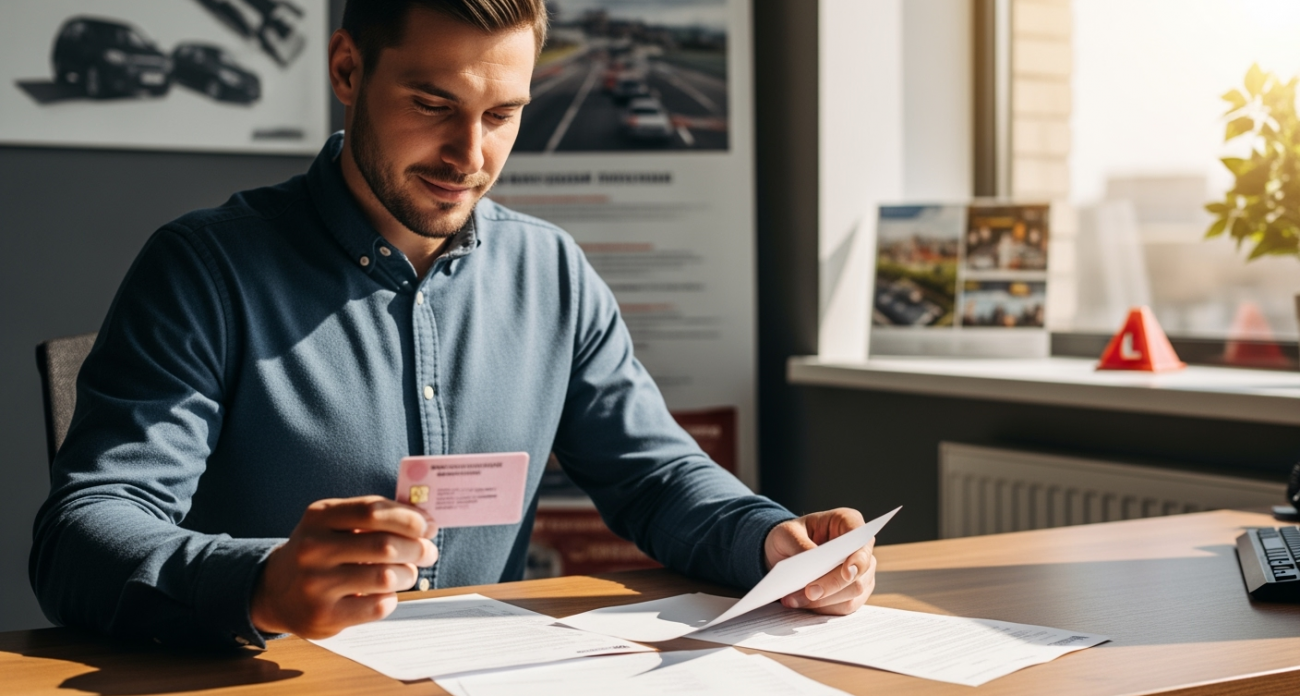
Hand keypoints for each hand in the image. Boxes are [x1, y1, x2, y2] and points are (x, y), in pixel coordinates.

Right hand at [250, 495, 438, 638]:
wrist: (276, 592)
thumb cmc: (321, 551)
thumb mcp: (333, 523)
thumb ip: (373, 516)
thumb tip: (425, 522)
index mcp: (319, 517)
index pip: (373, 511)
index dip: (409, 518)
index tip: (428, 526)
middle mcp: (313, 548)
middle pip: (385, 546)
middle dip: (417, 549)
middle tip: (428, 552)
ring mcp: (316, 584)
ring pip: (386, 577)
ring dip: (408, 575)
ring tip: (407, 574)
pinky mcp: (324, 616)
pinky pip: (378, 606)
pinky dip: (391, 599)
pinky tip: (385, 594)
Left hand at [764, 508, 877, 615]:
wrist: (785, 552)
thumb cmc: (790, 536)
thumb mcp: (786, 534)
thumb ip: (800, 546)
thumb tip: (814, 565)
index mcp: (848, 522)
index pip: (862, 538)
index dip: (858, 557)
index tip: (846, 572)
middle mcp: (861, 548)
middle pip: (859, 573)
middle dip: (832, 585)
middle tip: (809, 592)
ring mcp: (861, 572)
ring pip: (853, 593)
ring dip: (824, 600)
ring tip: (793, 599)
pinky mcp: (854, 593)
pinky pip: (845, 606)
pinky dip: (823, 608)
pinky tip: (801, 604)